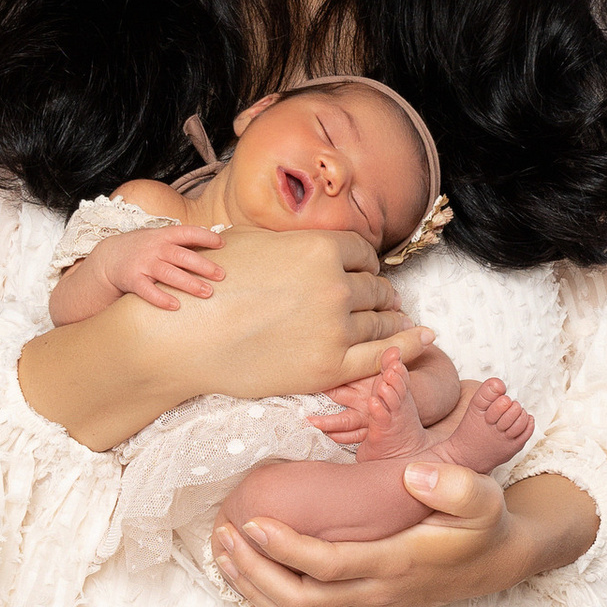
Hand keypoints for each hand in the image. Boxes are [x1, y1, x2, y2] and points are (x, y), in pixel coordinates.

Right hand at [101, 224, 226, 310]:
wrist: (109, 257)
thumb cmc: (143, 249)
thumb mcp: (160, 238)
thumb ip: (181, 242)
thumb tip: (215, 243)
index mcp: (164, 236)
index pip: (187, 232)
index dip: (205, 237)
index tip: (222, 244)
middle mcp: (155, 248)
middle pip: (182, 256)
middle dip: (203, 265)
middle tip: (221, 275)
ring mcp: (143, 264)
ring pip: (168, 273)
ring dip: (189, 283)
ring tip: (207, 292)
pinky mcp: (132, 280)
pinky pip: (147, 290)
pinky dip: (161, 298)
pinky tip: (176, 306)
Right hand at [188, 227, 428, 403]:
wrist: (181, 335)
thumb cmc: (206, 286)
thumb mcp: (249, 240)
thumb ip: (288, 241)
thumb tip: (301, 240)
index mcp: (318, 247)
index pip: (363, 254)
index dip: (367, 263)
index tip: (368, 272)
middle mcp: (335, 285)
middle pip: (375, 288)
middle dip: (382, 293)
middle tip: (387, 300)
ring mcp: (335, 328)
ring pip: (382, 321)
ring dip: (394, 319)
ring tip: (400, 320)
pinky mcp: (329, 367)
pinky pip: (382, 357)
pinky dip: (409, 347)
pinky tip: (425, 339)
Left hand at [215, 467, 594, 606]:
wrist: (492, 563)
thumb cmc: (480, 523)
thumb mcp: (483, 497)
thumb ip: (456, 486)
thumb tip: (415, 475)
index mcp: (399, 563)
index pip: (330, 565)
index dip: (286, 548)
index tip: (252, 523)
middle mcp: (379, 597)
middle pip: (301, 601)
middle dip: (254, 572)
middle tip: (224, 536)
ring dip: (254, 594)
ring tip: (225, 556)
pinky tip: (249, 588)